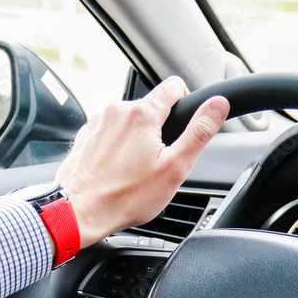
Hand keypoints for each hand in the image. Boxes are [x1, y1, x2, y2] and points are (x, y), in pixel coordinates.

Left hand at [55, 76, 229, 247]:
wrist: (78, 212)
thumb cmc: (125, 196)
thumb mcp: (175, 167)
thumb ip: (199, 132)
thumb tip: (218, 104)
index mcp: (143, 114)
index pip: (173, 86)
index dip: (185, 103)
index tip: (183, 127)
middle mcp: (117, 110)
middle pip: (151, 107)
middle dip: (160, 129)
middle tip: (158, 161)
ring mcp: (98, 121)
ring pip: (130, 121)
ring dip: (137, 138)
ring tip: (135, 170)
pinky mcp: (86, 135)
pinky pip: (110, 132)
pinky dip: (117, 146)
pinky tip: (116, 169)